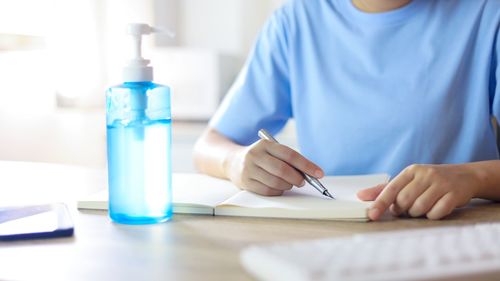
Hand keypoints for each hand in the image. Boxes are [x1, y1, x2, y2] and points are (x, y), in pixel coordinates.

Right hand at [225, 139, 323, 195]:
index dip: (307, 165)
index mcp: (265, 144)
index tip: (319, 173)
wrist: (233, 162)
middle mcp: (255, 155)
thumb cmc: (261, 158)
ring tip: (290, 184)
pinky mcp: (246, 182)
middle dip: (297, 178)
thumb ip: (288, 160)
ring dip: (288, 185)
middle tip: (303, 182)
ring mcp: (248, 169)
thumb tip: (310, 173)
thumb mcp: (272, 152)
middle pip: (282, 169)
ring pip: (275, 182)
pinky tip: (279, 188)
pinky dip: (278, 191)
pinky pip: (268, 191)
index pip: (290, 155)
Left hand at [357, 164, 481, 219]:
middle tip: (409, 208)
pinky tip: (436, 208)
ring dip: (418, 213)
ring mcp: (441, 183)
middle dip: (404, 210)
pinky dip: (433, 215)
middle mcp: (425, 174)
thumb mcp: (407, 181)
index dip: (380, 203)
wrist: (464, 176)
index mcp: (410, 171)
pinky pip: (436, 213)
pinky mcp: (454, 194)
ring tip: (423, 207)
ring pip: (419, 208)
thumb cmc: (429, 181)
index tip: (371, 215)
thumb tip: (360, 196)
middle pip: (404, 201)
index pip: (391, 189)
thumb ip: (384, 190)